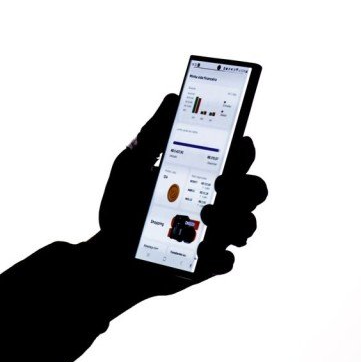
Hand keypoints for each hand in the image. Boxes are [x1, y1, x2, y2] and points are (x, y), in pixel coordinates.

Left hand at [92, 93, 267, 294]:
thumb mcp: (130, 164)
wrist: (106, 251)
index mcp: (204, 176)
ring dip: (234, 218)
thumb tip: (173, 97)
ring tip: (204, 213)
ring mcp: (215, 234)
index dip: (247, 150)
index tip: (240, 142)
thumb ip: (153, 134)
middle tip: (220, 183)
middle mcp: (217, 203)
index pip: (239, 159)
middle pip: (254, 189)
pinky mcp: (207, 264)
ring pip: (248, 224)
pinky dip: (220, 256)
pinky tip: (203, 252)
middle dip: (246, 185)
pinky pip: (227, 261)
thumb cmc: (121, 204)